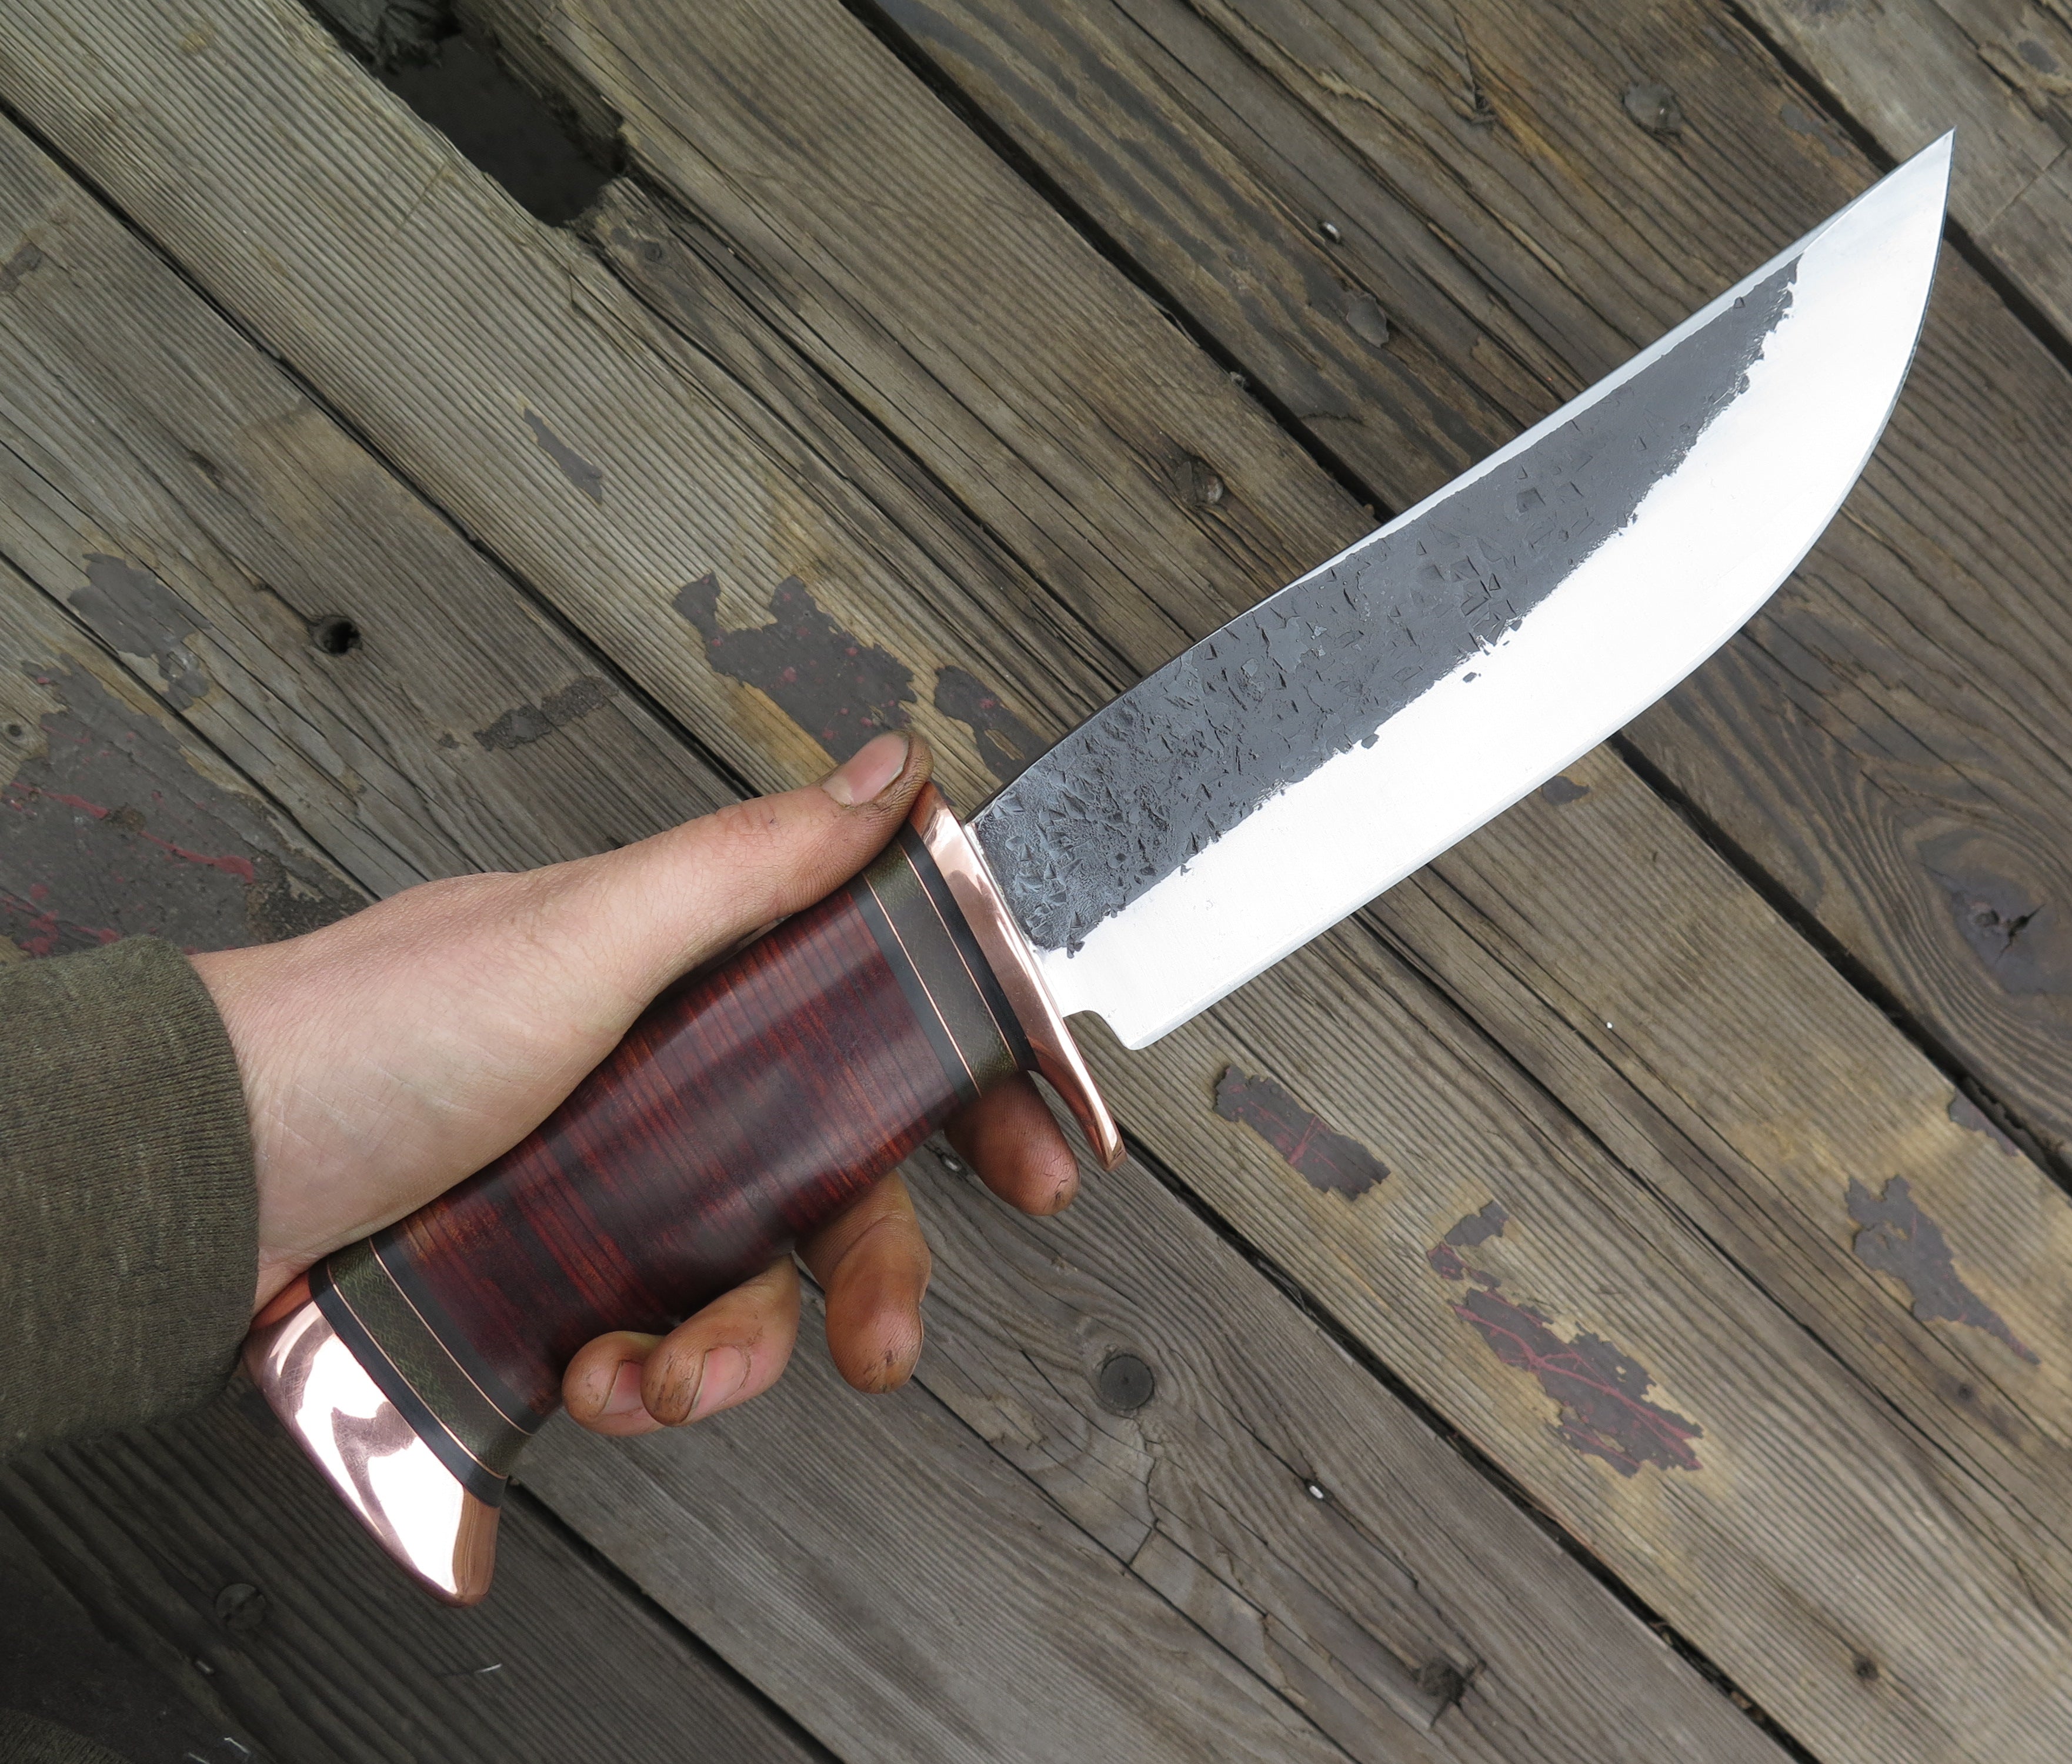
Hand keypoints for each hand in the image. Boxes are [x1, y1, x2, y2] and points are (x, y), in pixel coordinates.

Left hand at [191, 733, 1076, 1434]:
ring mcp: (619, 1189)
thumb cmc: (376, 1029)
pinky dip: (637, 1380)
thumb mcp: (588, 935)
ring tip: (663, 1378)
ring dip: (734, 1350)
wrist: (205, 1177)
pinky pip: (655, 1347)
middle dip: (876, 1275)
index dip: (977, 1090)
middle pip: (837, 1185)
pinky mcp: (561, 1281)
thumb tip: (889, 773)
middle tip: (882, 1342)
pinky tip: (589, 1377)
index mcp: (703, 981)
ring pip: (751, 1286)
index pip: (884, 1023)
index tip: (1044, 1162)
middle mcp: (675, 1084)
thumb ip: (752, 867)